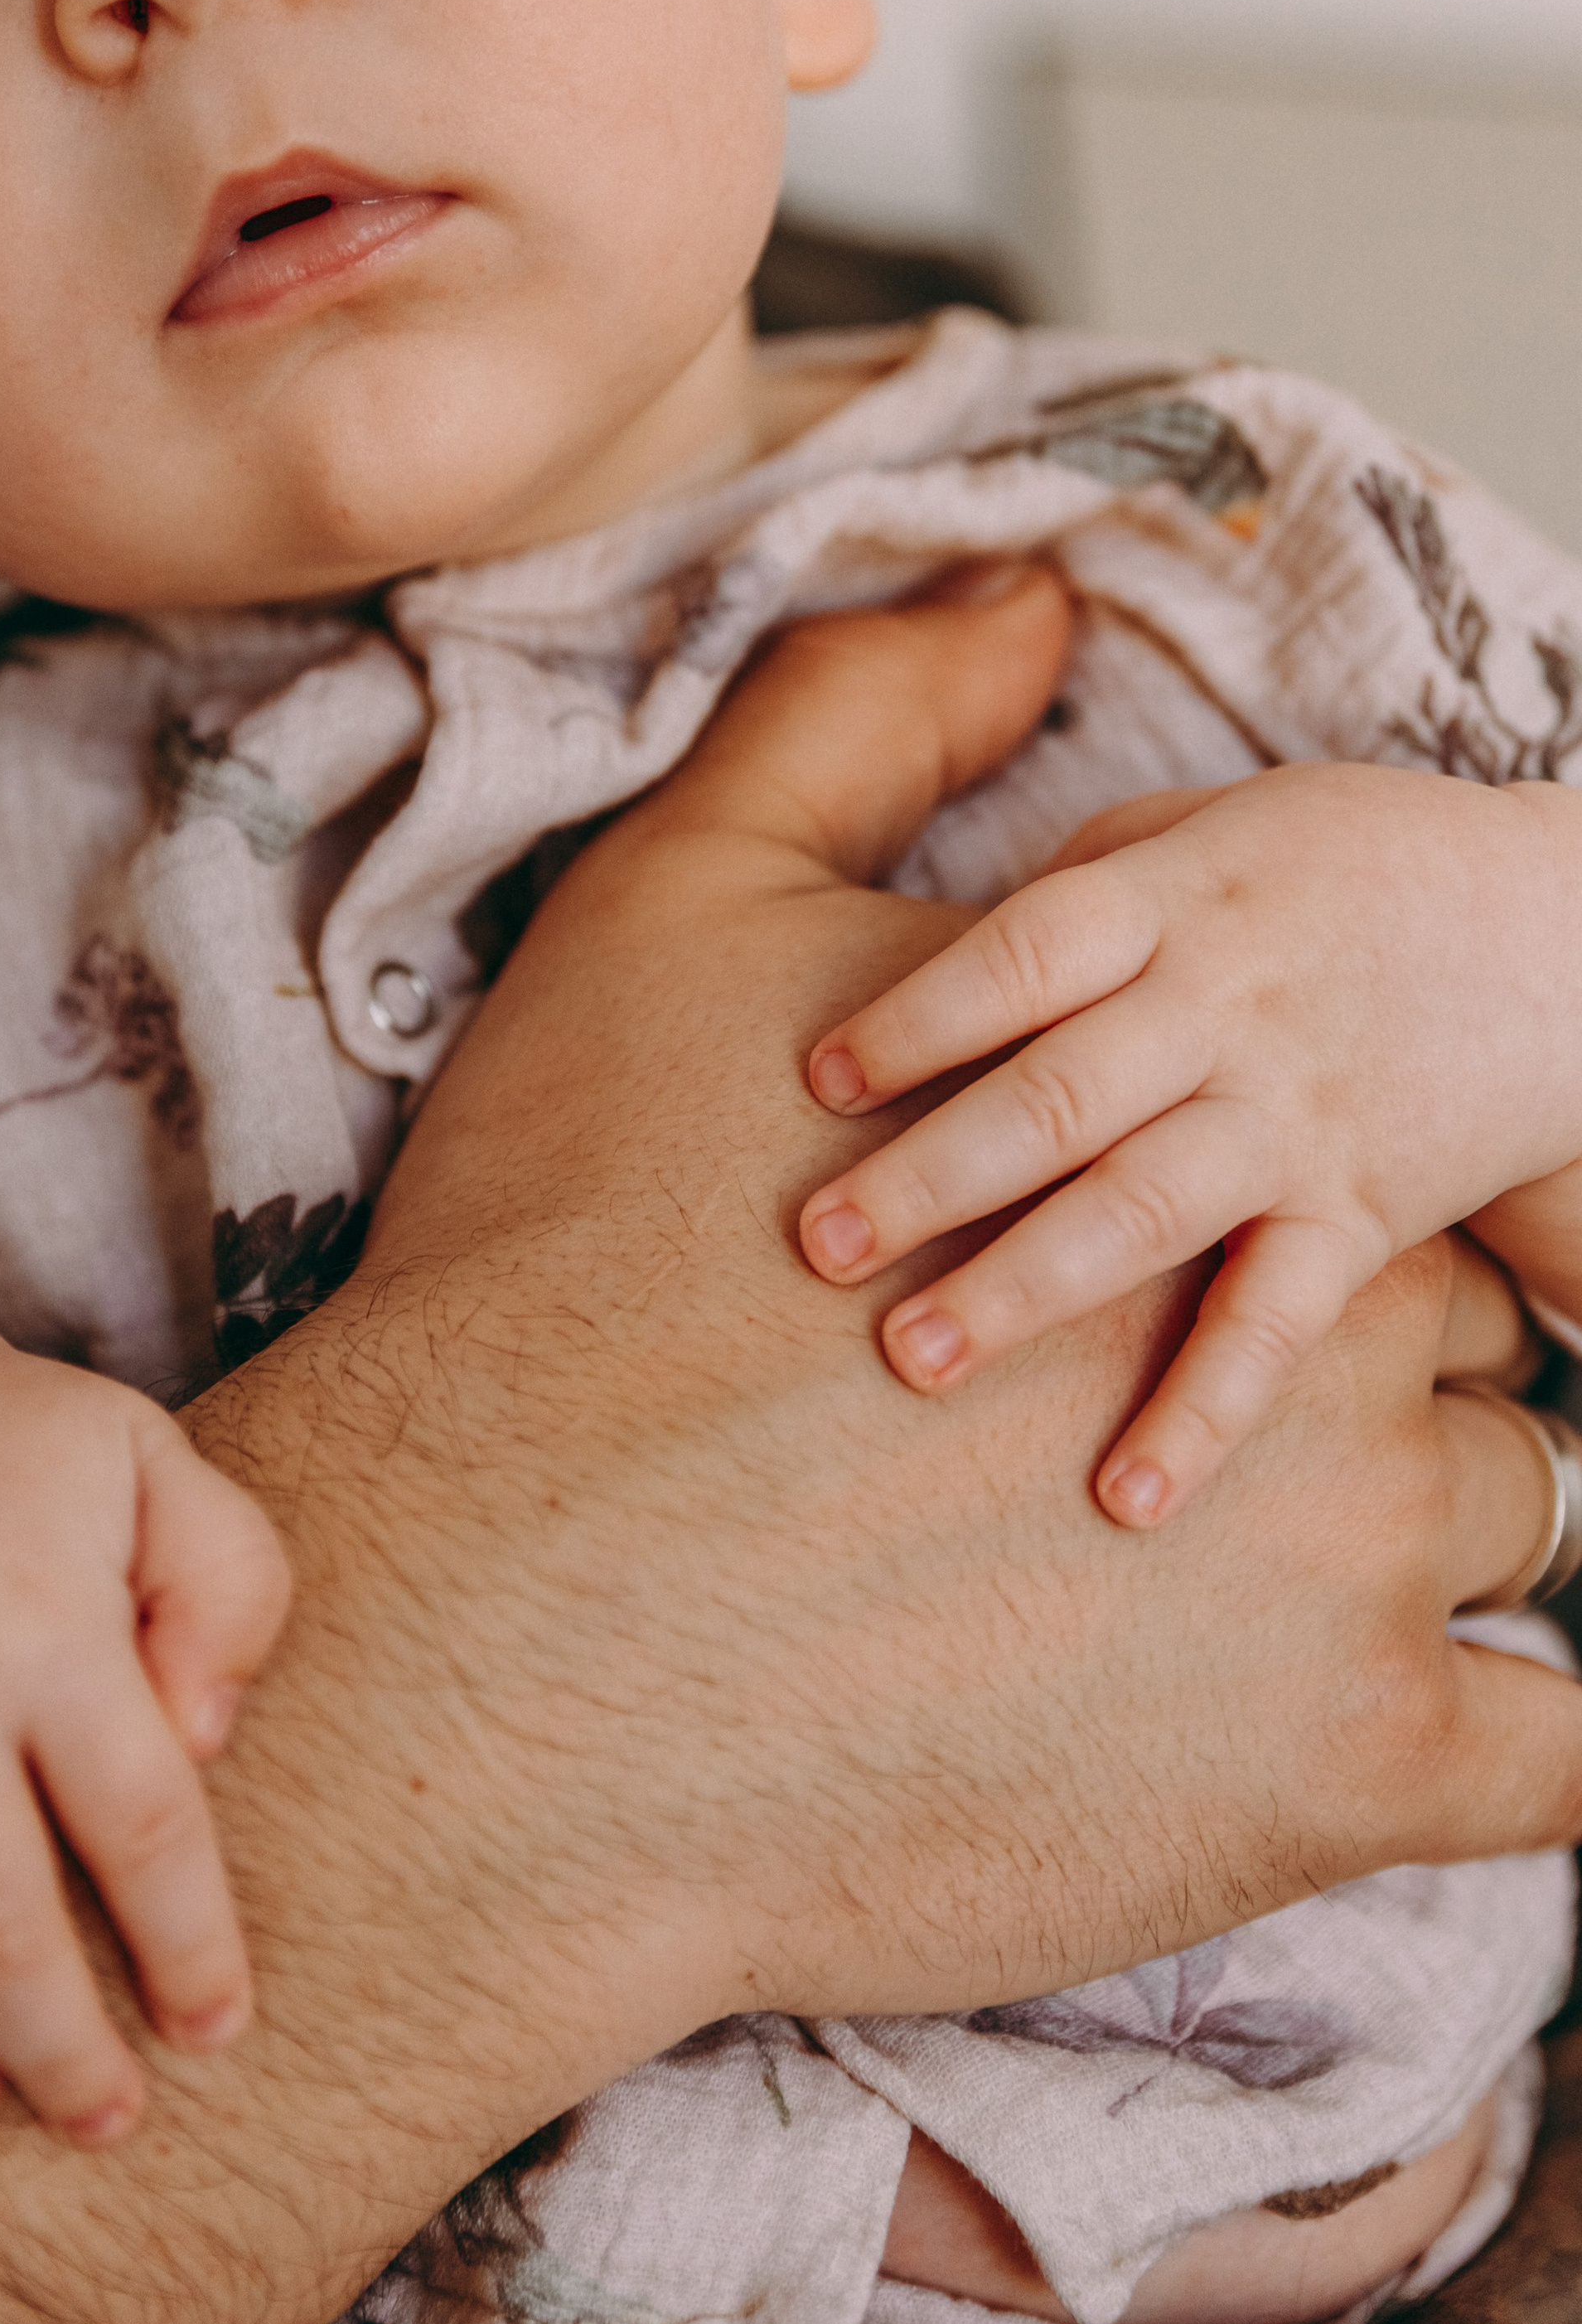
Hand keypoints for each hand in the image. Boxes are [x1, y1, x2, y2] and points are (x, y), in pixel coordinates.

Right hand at [0, 596, 1581, 2323]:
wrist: (498, 1587)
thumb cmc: (567, 1247)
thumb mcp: (672, 909)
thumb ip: (854, 729)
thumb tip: (1018, 604)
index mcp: (1164, 1112)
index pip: (1330, 1128)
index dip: (1291, 1176)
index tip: (1243, 1228)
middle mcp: (1296, 1317)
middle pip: (1446, 1331)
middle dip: (1382, 1370)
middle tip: (1299, 1426)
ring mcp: (1336, 1562)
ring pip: (1507, 1533)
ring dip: (1449, 1553)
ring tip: (1368, 1583)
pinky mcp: (1326, 1779)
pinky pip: (1548, 1768)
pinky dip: (1549, 1760)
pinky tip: (1501, 1744)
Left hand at [796, 762, 1581, 1524]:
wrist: (1568, 932)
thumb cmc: (1347, 867)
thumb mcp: (1213, 825)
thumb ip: (1083, 889)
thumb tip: (941, 964)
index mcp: (1176, 903)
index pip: (1028, 955)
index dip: (920, 1016)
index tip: (820, 1081)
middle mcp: (1226, 1012)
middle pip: (1061, 1095)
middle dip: (932, 1175)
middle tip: (816, 1246)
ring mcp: (1294, 1120)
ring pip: (1145, 1211)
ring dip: (1024, 1289)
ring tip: (913, 1361)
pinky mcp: (1359, 1215)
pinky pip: (1275, 1324)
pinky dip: (1205, 1413)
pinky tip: (1126, 1498)